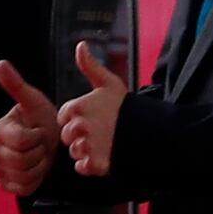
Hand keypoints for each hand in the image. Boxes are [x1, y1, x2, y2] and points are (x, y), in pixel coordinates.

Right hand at [0, 61, 61, 196]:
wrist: (54, 143)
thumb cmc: (44, 120)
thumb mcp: (34, 102)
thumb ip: (16, 85)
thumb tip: (0, 63)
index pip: (19, 141)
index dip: (35, 138)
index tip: (38, 130)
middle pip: (19, 160)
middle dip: (38, 153)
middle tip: (40, 144)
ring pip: (21, 175)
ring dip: (38, 167)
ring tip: (40, 156)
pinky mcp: (6, 184)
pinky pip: (22, 187)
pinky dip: (35, 180)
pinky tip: (37, 169)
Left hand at [52, 41, 124, 177]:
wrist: (148, 132)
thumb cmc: (126, 107)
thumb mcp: (108, 82)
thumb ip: (90, 65)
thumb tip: (80, 45)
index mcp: (77, 108)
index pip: (63, 118)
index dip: (76, 119)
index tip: (92, 118)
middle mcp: (79, 127)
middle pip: (66, 137)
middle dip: (78, 136)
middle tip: (100, 132)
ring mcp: (87, 147)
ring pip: (74, 153)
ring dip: (85, 151)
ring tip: (104, 144)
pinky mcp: (95, 164)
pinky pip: (81, 168)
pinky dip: (89, 166)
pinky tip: (103, 156)